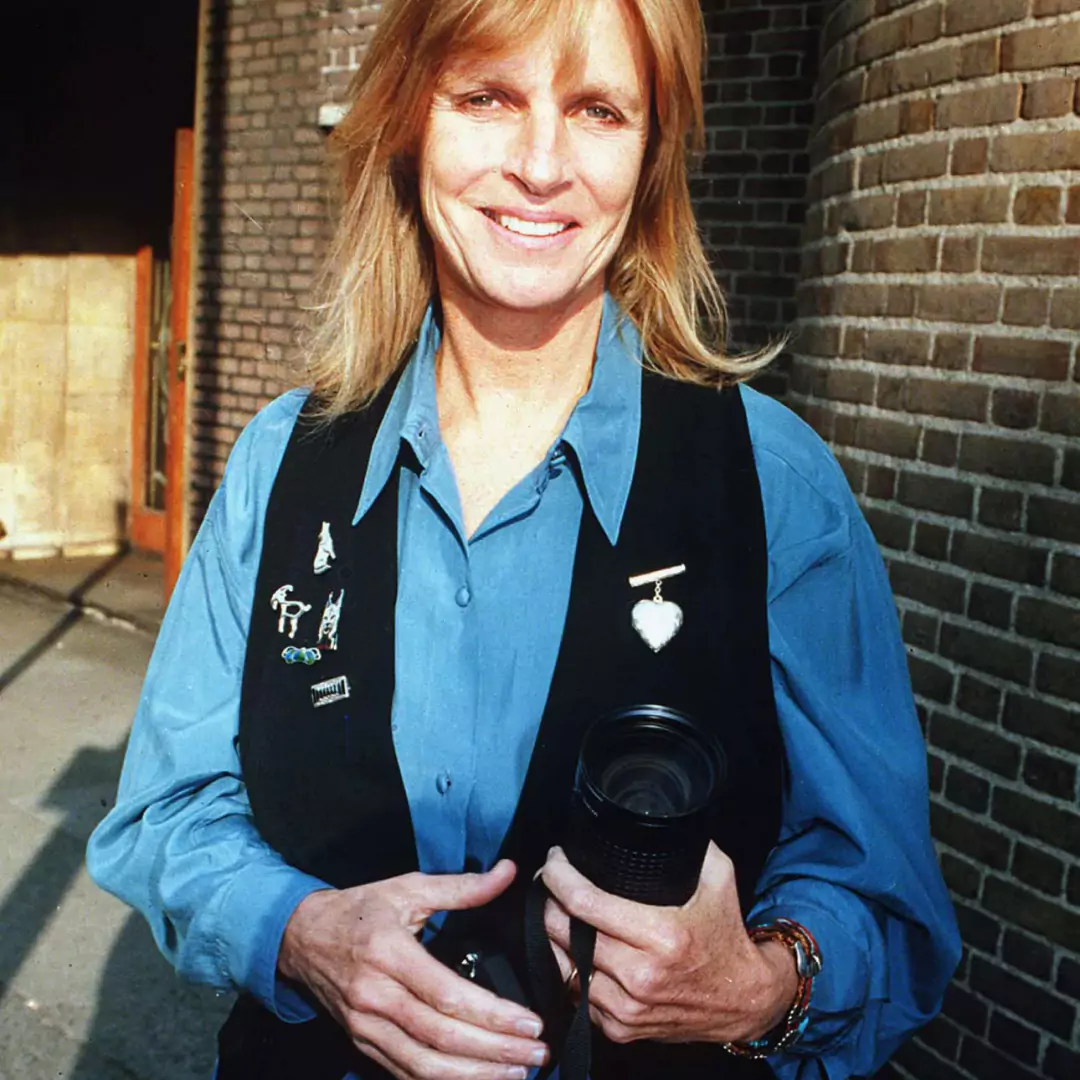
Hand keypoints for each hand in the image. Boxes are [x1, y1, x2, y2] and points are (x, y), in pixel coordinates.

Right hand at [278, 859, 547, 1079]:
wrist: (299, 937)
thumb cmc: (360, 909)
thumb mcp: (407, 888)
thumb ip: (461, 887)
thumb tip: (509, 872)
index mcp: (388, 953)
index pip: (447, 995)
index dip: (492, 1015)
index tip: (530, 1023)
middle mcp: (374, 996)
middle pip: (440, 1036)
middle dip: (494, 1052)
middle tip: (537, 1055)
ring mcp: (365, 1027)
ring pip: (423, 1065)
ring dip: (474, 1076)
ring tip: (517, 1074)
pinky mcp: (362, 1044)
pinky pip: (405, 1074)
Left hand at [541, 843, 797, 1045]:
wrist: (744, 1002)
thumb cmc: (727, 936)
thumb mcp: (718, 878)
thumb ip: (691, 844)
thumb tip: (661, 814)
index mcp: (661, 935)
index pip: (585, 903)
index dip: (558, 877)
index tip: (554, 861)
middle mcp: (640, 975)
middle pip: (563, 934)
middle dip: (548, 903)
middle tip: (549, 884)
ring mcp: (628, 1008)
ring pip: (563, 966)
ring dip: (554, 939)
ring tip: (558, 915)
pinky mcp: (622, 1030)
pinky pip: (577, 996)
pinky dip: (572, 972)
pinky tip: (575, 951)